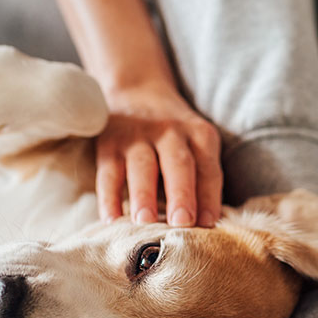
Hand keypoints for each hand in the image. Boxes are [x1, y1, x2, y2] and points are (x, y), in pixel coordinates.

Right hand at [95, 83, 222, 226]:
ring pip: (141, 167)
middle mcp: (171, 132)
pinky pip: (108, 172)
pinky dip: (108, 197)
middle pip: (178, 164)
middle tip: (182, 223)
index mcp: (200, 135)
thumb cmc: (175, 136)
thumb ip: (201, 179)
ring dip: (143, 195)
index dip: (209, 197)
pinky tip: (111, 219)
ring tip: (144, 222)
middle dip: (181, 194)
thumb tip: (204, 225)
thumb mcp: (196, 144)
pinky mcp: (109, 142)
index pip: (208, 170)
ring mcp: (137, 136)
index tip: (208, 225)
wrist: (137, 92)